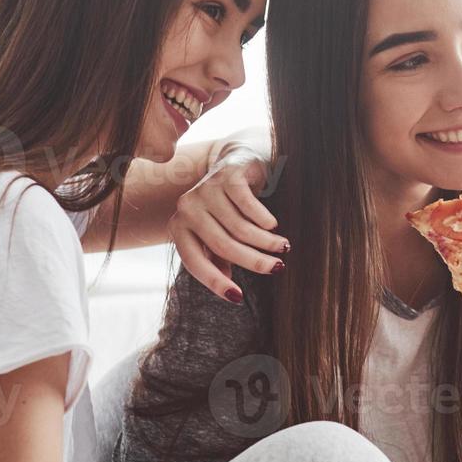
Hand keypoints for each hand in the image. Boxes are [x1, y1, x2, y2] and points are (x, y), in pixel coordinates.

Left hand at [170, 146, 288, 301]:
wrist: (236, 163)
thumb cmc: (227, 208)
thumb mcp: (218, 234)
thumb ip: (218, 260)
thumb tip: (230, 291)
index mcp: (179, 228)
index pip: (194, 262)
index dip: (215, 282)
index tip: (239, 298)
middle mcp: (187, 209)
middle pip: (223, 246)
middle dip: (254, 261)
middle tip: (278, 268)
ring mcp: (205, 190)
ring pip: (240, 228)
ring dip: (265, 242)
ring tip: (282, 247)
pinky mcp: (226, 176)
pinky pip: (248, 205)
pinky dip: (263, 219)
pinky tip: (273, 225)